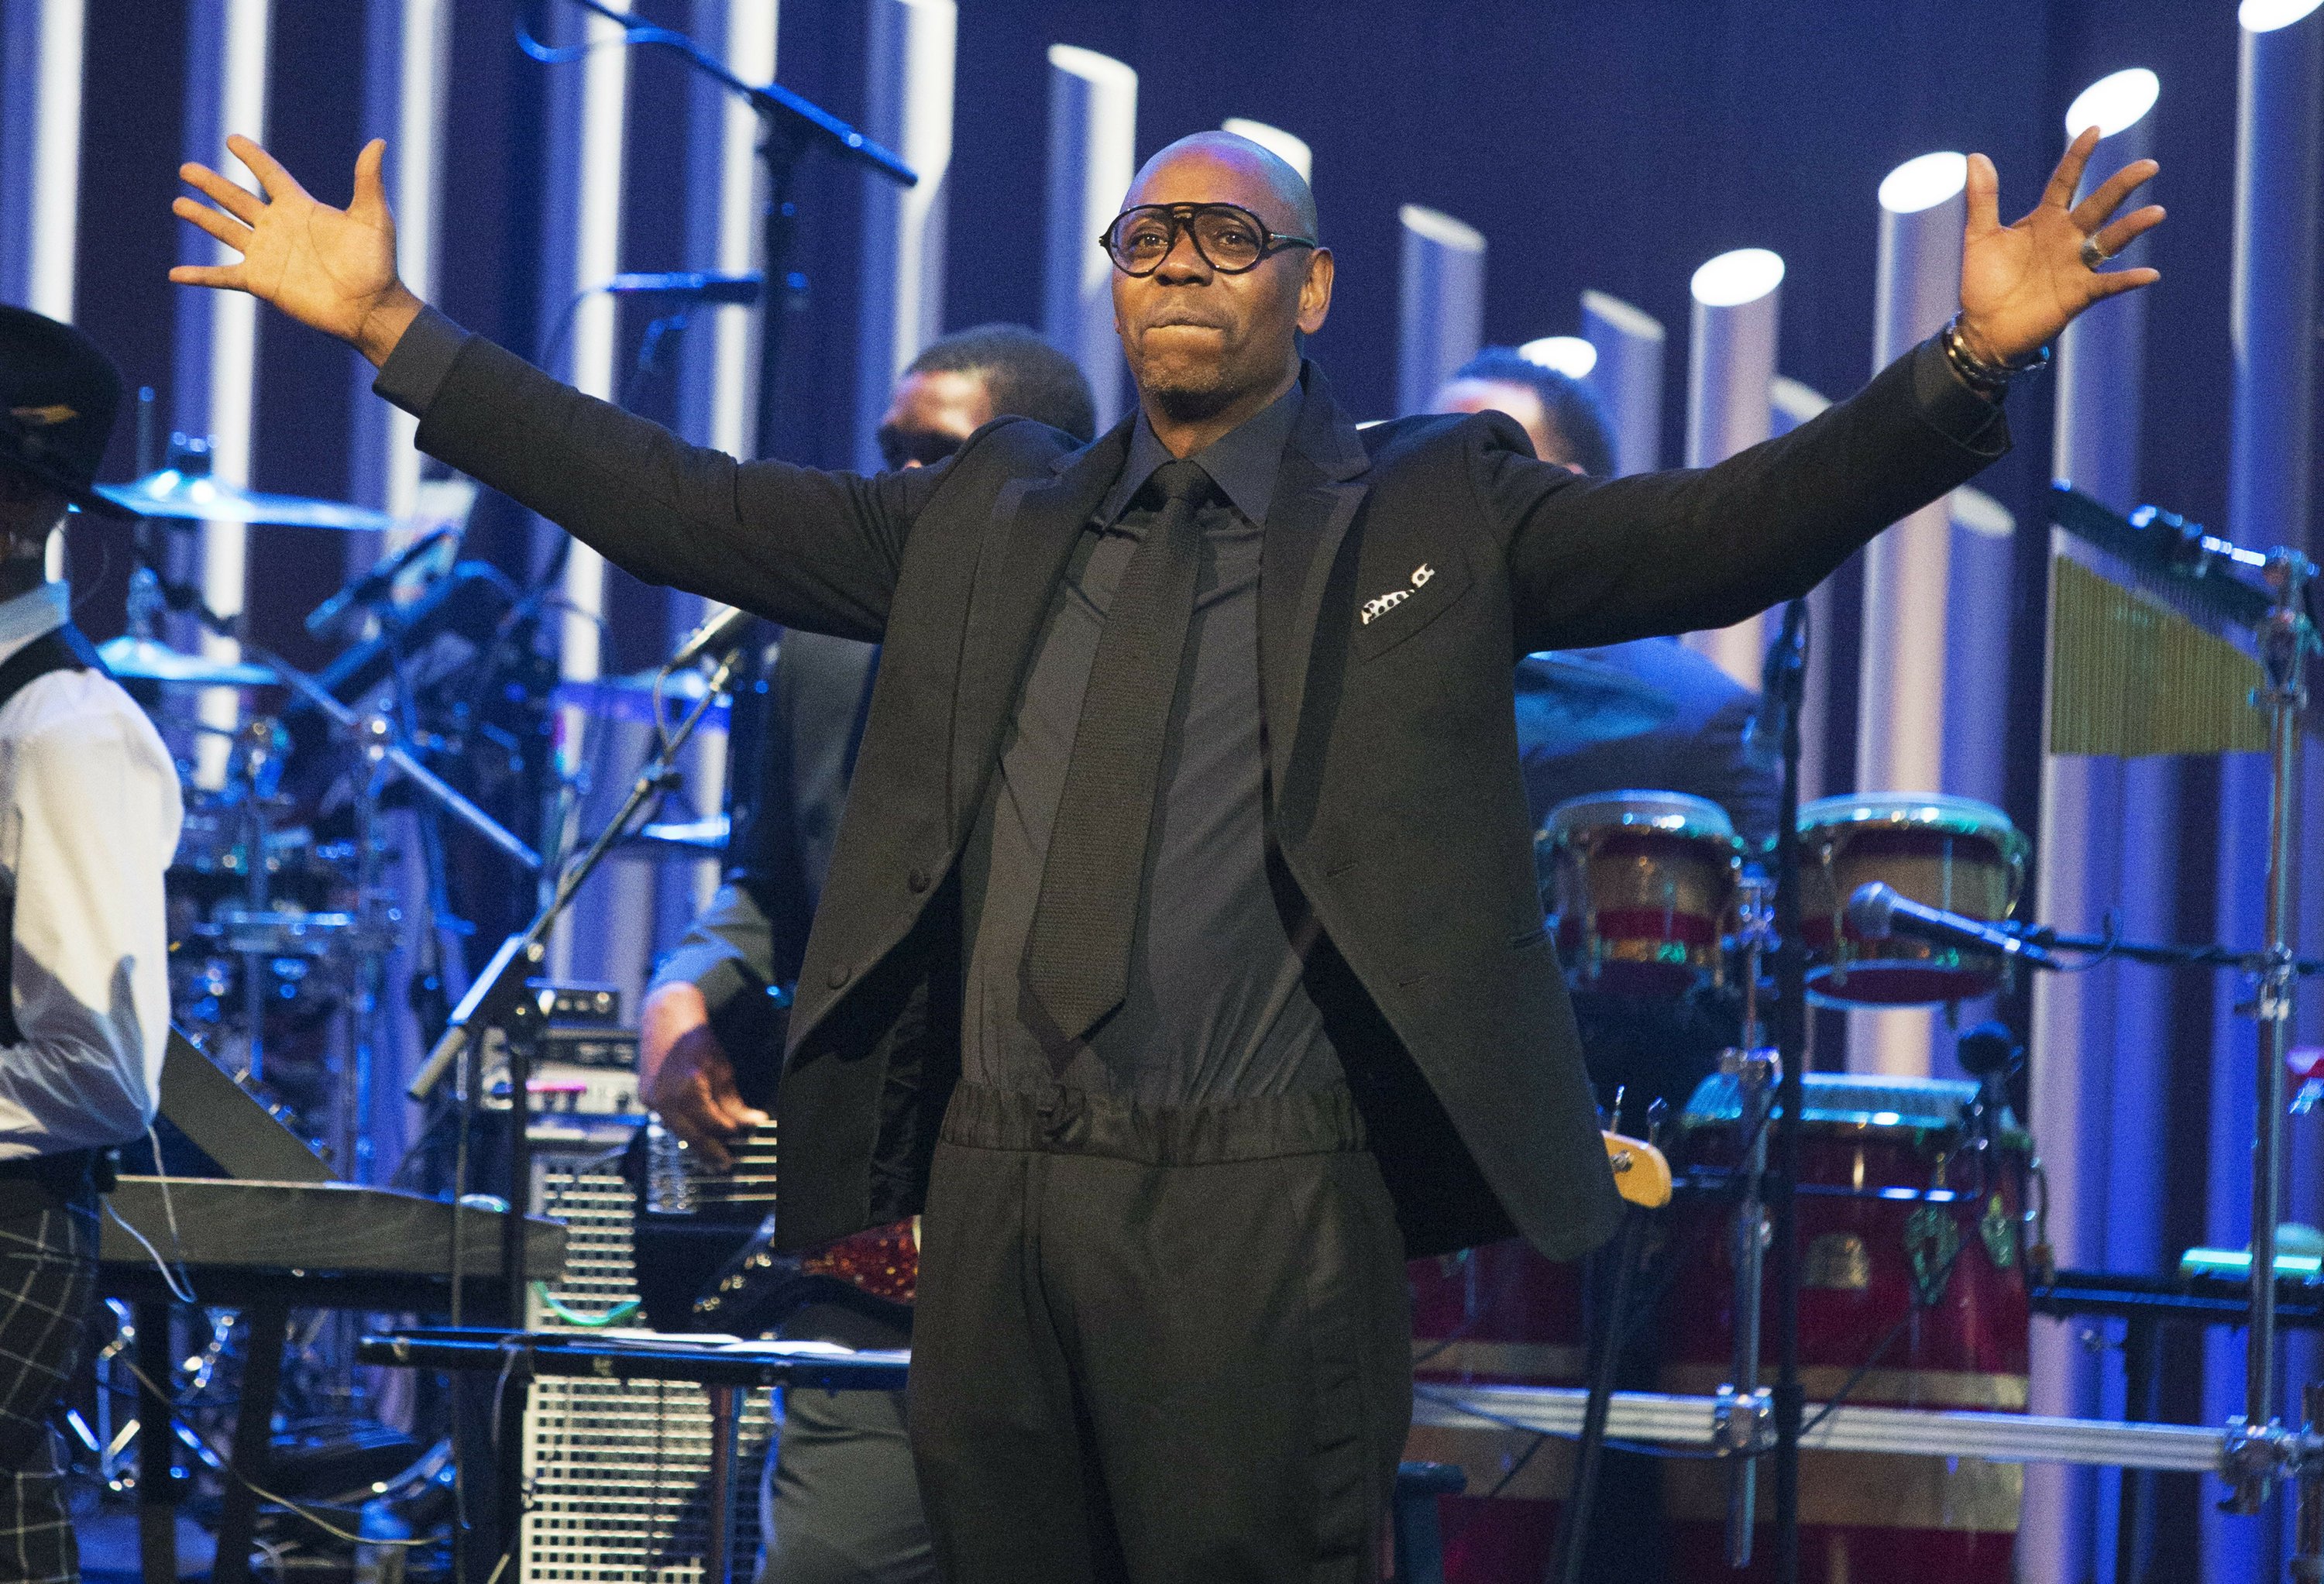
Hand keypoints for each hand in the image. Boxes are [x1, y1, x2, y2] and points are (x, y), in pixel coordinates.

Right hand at [170, 135, 423, 367]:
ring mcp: (268, 255)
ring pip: (226, 230)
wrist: (370, 308)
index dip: (252, 157)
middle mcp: (279, 228)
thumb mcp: (374, 217)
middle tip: (186, 169)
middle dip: (212, 184)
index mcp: (300, 208)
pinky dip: (199, 276)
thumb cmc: (377, 263)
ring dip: (202, 217)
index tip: (232, 139)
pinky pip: (223, 277)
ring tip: (179, 204)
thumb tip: (380, 142)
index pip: (270, 174)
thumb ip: (368, 179)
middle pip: (237, 199)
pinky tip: (176, 274)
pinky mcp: (261, 282)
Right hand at [639, 982, 766, 1171]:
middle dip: (710, 1152)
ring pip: (677, 1131)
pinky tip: (694, 1135)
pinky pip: (667, 1120)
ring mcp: (651, 1099)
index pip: (714, 1124)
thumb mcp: (722, 1068)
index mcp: (688, 1090)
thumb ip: (734, 1101)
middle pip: (692, 1136)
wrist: (666, 1018)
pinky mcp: (645, 1097)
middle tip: (725, 1164)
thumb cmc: (694, 1039)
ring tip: (711, 1157)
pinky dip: (682, 1128)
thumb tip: (751, 1122)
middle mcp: (665, 1098)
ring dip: (695, 1144)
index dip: (731, 1131)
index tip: (744, 1134)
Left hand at [1956, 127, 2164, 366]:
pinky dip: (2128, 280)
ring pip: (2110, 240)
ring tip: (2156, 212)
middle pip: (2099, 205)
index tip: (2094, 129)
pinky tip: (2150, 274)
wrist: (1984, 328)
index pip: (2065, 181)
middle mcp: (2067, 237)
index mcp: (2045, 219)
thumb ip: (1982, 199)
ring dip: (2132, 227)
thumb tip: (1975, 156)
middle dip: (2123, 185)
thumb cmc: (1983, 281)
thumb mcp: (1980, 237)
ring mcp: (2076, 265)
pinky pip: (2108, 285)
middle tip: (2149, 165)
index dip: (2078, 156)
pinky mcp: (2079, 294)